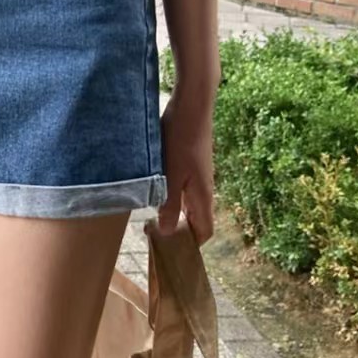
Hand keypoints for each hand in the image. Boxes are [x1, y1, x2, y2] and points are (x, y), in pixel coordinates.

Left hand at [156, 88, 214, 244]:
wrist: (193, 107)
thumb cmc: (181, 141)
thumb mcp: (170, 176)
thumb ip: (170, 205)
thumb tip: (168, 232)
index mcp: (203, 196)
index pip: (205, 230)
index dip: (192, 244)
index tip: (172, 250)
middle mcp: (205, 188)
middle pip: (198, 218)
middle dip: (181, 229)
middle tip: (155, 233)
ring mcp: (200, 175)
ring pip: (190, 202)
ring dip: (176, 211)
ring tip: (152, 214)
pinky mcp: (193, 163)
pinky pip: (186, 187)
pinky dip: (174, 195)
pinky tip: (157, 189)